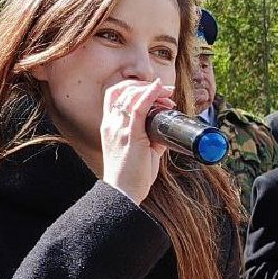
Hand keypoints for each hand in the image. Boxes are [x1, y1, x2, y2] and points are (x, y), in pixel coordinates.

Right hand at [101, 80, 172, 203]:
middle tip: (165, 92)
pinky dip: (150, 94)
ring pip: (131, 95)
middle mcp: (111, 124)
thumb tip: (166, 133)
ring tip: (167, 94)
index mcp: (110, 127)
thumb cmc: (131, 177)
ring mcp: (119, 128)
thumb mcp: (142, 152)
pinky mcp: (130, 135)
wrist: (123, 193)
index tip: (153, 91)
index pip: (115, 95)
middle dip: (145, 85)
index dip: (134, 87)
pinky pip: (138, 107)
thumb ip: (152, 140)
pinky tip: (159, 90)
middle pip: (123, 90)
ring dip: (152, 90)